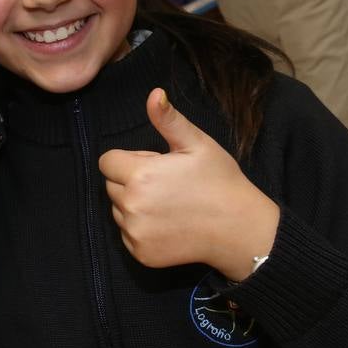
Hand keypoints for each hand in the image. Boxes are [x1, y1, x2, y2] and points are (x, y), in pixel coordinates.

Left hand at [98, 88, 278, 279]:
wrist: (240, 229)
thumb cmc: (220, 181)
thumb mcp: (197, 144)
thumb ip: (168, 119)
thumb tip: (153, 93)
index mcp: (140, 175)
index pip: (107, 161)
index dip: (129, 159)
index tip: (155, 164)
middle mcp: (131, 206)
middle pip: (111, 185)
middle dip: (130, 181)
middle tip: (165, 184)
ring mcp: (135, 233)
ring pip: (118, 210)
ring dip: (133, 205)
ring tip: (168, 204)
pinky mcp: (141, 254)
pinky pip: (127, 234)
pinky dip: (140, 229)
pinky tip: (168, 224)